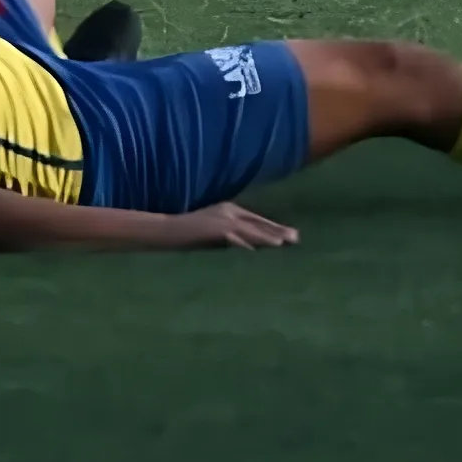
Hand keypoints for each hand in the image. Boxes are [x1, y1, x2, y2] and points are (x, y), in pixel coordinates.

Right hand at [179, 202, 298, 250]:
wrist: (166, 231)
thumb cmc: (187, 233)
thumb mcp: (213, 230)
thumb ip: (230, 234)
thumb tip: (250, 246)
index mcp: (228, 209)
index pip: (257, 219)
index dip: (274, 227)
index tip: (290, 235)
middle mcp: (228, 212)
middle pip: (258, 223)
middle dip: (277, 232)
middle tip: (296, 239)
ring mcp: (222, 220)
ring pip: (251, 230)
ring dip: (267, 238)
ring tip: (284, 244)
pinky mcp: (215, 230)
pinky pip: (236, 239)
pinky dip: (248, 245)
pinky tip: (258, 251)